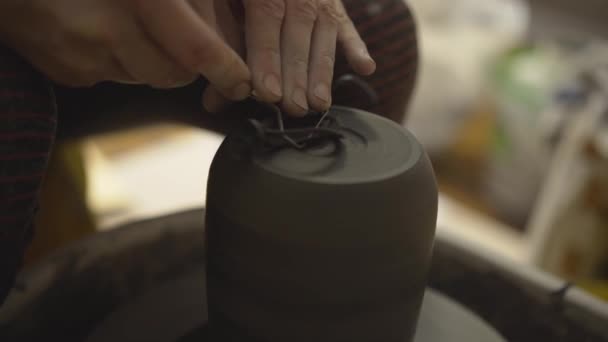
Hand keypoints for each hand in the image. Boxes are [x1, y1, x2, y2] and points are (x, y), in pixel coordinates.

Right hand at [0, 0, 251, 100]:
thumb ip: (180, 2)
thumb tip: (220, 34)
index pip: (195, 48)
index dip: (226, 69)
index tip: (243, 81)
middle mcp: (108, 28)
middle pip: (176, 72)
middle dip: (191, 64)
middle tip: (192, 44)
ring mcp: (84, 55)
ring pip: (148, 76)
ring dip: (156, 60)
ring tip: (137, 25)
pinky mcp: (69, 72)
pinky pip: (115, 75)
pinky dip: (123, 59)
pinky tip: (107, 31)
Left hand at [203, 0, 375, 115]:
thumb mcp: (222, 7)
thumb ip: (221, 47)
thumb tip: (213, 102)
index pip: (266, 17)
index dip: (267, 57)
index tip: (268, 92)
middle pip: (297, 30)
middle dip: (296, 73)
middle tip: (294, 108)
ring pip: (322, 33)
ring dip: (321, 71)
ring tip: (319, 104)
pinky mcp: (335, 4)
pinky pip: (347, 26)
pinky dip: (356, 47)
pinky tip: (366, 68)